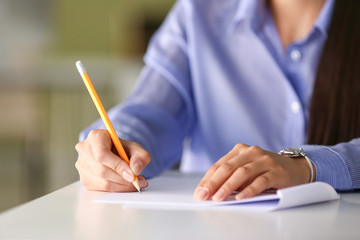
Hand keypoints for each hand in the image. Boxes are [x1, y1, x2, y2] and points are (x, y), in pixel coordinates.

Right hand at [75, 129, 149, 191]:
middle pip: (102, 170)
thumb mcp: (136, 148)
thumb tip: (135, 169)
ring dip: (121, 186)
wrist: (115, 153)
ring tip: (135, 183)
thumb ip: (140, 156)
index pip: (102, 154)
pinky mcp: (84, 179)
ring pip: (102, 182)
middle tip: (138, 182)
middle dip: (123, 179)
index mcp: (95, 136)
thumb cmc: (123, 149)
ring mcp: (82, 165)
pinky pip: (101, 189)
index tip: (132, 175)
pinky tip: (125, 185)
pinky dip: (116, 189)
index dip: (118, 166)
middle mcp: (84, 150)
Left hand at [193, 144, 313, 200]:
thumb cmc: (266, 171)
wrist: (295, 168)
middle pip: (228, 167)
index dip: (208, 179)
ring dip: (229, 186)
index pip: (219, 165)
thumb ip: (231, 176)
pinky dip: (250, 190)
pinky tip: (241, 197)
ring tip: (219, 198)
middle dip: (214, 183)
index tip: (199, 192)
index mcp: (240, 150)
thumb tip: (211, 192)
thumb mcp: (246, 170)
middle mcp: (251, 152)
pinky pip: (261, 181)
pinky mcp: (277, 171)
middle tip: (204, 196)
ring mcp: (265, 160)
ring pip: (243, 173)